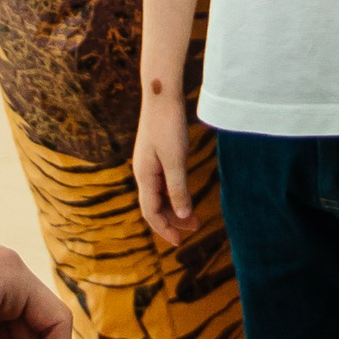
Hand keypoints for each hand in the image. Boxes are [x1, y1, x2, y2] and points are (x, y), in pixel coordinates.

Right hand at [135, 73, 196, 249]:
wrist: (161, 95)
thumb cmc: (167, 125)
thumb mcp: (175, 160)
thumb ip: (178, 188)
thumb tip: (182, 215)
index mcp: (144, 175)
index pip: (150, 211)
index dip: (164, 228)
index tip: (178, 242)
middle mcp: (143, 172)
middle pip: (155, 205)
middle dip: (172, 220)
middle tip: (194, 229)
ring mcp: (149, 164)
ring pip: (160, 194)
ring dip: (175, 207)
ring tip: (194, 217)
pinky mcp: (157, 155)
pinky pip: (163, 182)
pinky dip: (175, 193)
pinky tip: (186, 194)